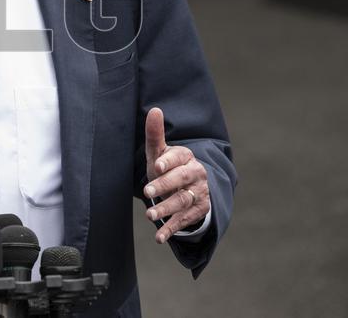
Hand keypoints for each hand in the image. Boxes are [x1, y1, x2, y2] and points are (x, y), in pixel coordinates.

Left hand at [143, 107, 209, 242]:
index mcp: (186, 157)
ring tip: (150, 215)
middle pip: (182, 179)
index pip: (178, 157)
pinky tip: (159, 237)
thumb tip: (155, 110)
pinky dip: (171, 229)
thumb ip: (155, 134)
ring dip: (166, 209)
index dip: (168, 162)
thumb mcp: (160, 152)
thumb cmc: (168, 167)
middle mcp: (196, 174)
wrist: (189, 187)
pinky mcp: (199, 211)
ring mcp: (199, 193)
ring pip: (183, 201)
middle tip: (148, 193)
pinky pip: (185, 221)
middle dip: (165, 185)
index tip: (156, 166)